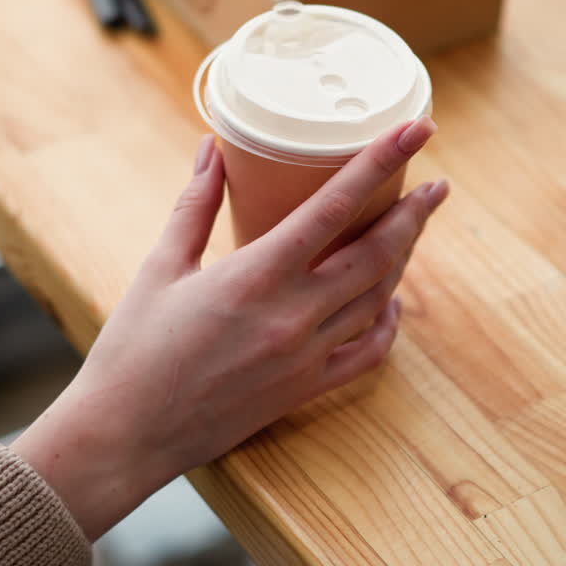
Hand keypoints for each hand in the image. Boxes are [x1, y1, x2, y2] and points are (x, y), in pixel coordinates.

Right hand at [12, 117, 446, 539]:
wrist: (126, 434)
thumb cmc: (133, 350)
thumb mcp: (161, 268)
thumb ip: (195, 206)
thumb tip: (213, 149)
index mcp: (255, 275)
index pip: (334, 207)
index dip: (380, 162)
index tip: (415, 131)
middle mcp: (292, 315)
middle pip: (376, 253)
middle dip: (413, 214)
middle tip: (438, 185)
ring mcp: (305, 356)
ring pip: (377, 298)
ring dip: (403, 259)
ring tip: (413, 228)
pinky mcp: (304, 389)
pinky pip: (367, 354)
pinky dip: (387, 324)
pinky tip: (389, 302)